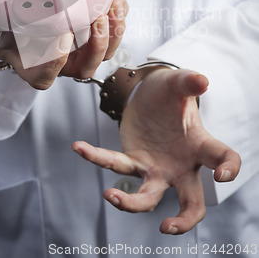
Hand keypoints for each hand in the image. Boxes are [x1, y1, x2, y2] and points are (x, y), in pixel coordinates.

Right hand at [0, 0, 128, 89]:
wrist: (9, 12)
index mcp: (30, 67)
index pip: (45, 76)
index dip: (56, 60)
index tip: (60, 34)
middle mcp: (58, 62)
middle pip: (85, 67)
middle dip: (96, 45)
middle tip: (95, 16)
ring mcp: (77, 48)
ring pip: (105, 51)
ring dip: (112, 29)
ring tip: (109, 2)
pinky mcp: (91, 30)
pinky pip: (112, 29)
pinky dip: (118, 12)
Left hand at [72, 68, 240, 233]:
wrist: (149, 93)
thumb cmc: (171, 92)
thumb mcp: (179, 82)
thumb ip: (189, 81)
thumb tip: (202, 80)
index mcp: (200, 145)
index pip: (223, 159)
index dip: (228, 169)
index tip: (221, 175)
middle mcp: (181, 165)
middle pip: (191, 202)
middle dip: (183, 221)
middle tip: (166, 227)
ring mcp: (157, 168)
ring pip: (147, 196)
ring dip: (129, 202)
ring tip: (109, 196)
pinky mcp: (133, 161)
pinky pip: (114, 164)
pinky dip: (96, 156)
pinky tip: (78, 146)